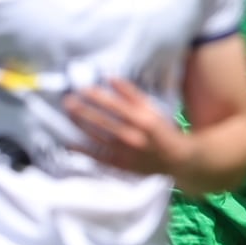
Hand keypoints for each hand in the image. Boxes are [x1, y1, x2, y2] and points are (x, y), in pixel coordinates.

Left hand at [61, 79, 189, 175]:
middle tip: (67, 101)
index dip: (96, 97)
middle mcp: (133, 137)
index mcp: (142, 120)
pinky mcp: (121, 165)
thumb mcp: (152, 109)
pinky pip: (98, 157)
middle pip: (102, 121)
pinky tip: (71, 143)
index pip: (114, 105)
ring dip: (81, 125)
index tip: (82, 89)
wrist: (178, 160)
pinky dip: (83, 150)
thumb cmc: (163, 131)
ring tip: (69, 115)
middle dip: (83, 110)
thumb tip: (110, 78)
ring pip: (97, 138)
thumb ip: (131, 94)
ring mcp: (126, 153)